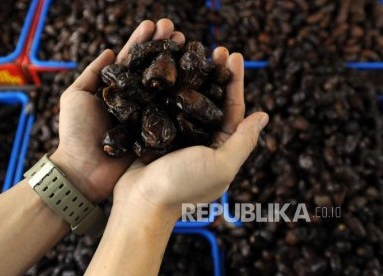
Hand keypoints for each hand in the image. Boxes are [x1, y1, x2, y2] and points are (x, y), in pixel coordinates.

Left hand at [51, 19, 184, 201]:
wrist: (84, 171)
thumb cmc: (75, 133)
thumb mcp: (75, 96)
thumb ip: (93, 74)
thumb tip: (109, 50)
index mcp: (116, 89)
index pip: (131, 59)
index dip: (143, 41)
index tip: (154, 24)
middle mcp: (134, 99)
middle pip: (152, 68)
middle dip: (164, 47)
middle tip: (177, 30)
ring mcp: (146, 115)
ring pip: (164, 85)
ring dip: (177, 64)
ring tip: (188, 44)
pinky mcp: (156, 131)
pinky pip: (172, 111)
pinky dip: (183, 95)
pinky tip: (195, 78)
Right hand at [113, 48, 268, 219]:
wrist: (140, 201)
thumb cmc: (182, 186)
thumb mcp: (221, 165)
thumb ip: (244, 141)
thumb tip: (264, 116)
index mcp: (222, 148)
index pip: (233, 109)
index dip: (235, 81)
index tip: (234, 55)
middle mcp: (202, 140)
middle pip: (212, 100)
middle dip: (216, 73)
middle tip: (215, 48)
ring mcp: (179, 136)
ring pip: (189, 100)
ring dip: (193, 76)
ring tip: (192, 52)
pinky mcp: (157, 133)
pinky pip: (166, 105)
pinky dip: (169, 87)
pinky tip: (168, 69)